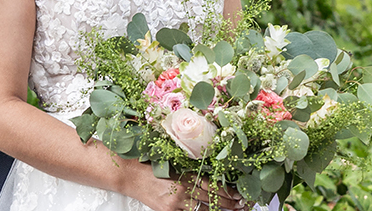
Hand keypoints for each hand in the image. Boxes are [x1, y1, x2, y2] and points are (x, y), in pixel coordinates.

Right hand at [127, 165, 247, 210]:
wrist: (130, 175)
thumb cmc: (151, 167)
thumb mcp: (174, 165)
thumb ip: (191, 173)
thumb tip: (211, 180)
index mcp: (185, 175)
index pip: (212, 186)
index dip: (228, 192)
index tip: (238, 195)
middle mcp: (182, 190)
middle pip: (211, 200)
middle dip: (228, 204)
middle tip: (241, 205)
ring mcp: (175, 204)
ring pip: (203, 210)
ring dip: (218, 210)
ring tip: (231, 210)